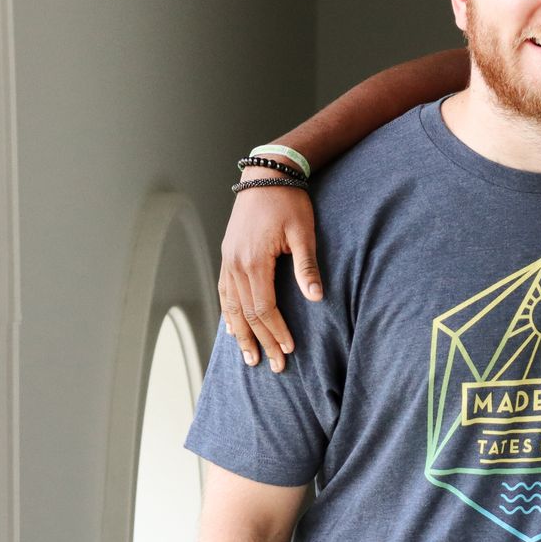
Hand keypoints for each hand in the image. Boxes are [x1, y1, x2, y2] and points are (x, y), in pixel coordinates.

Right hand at [218, 172, 320, 371]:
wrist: (266, 175)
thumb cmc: (289, 203)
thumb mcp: (304, 233)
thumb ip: (307, 266)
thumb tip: (316, 298)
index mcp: (254, 262)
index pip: (264, 309)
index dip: (276, 332)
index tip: (289, 350)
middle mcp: (236, 265)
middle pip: (246, 314)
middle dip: (260, 342)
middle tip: (274, 366)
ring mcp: (228, 260)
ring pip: (230, 306)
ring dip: (240, 334)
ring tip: (249, 357)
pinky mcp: (227, 255)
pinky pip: (224, 291)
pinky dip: (228, 313)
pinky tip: (231, 327)